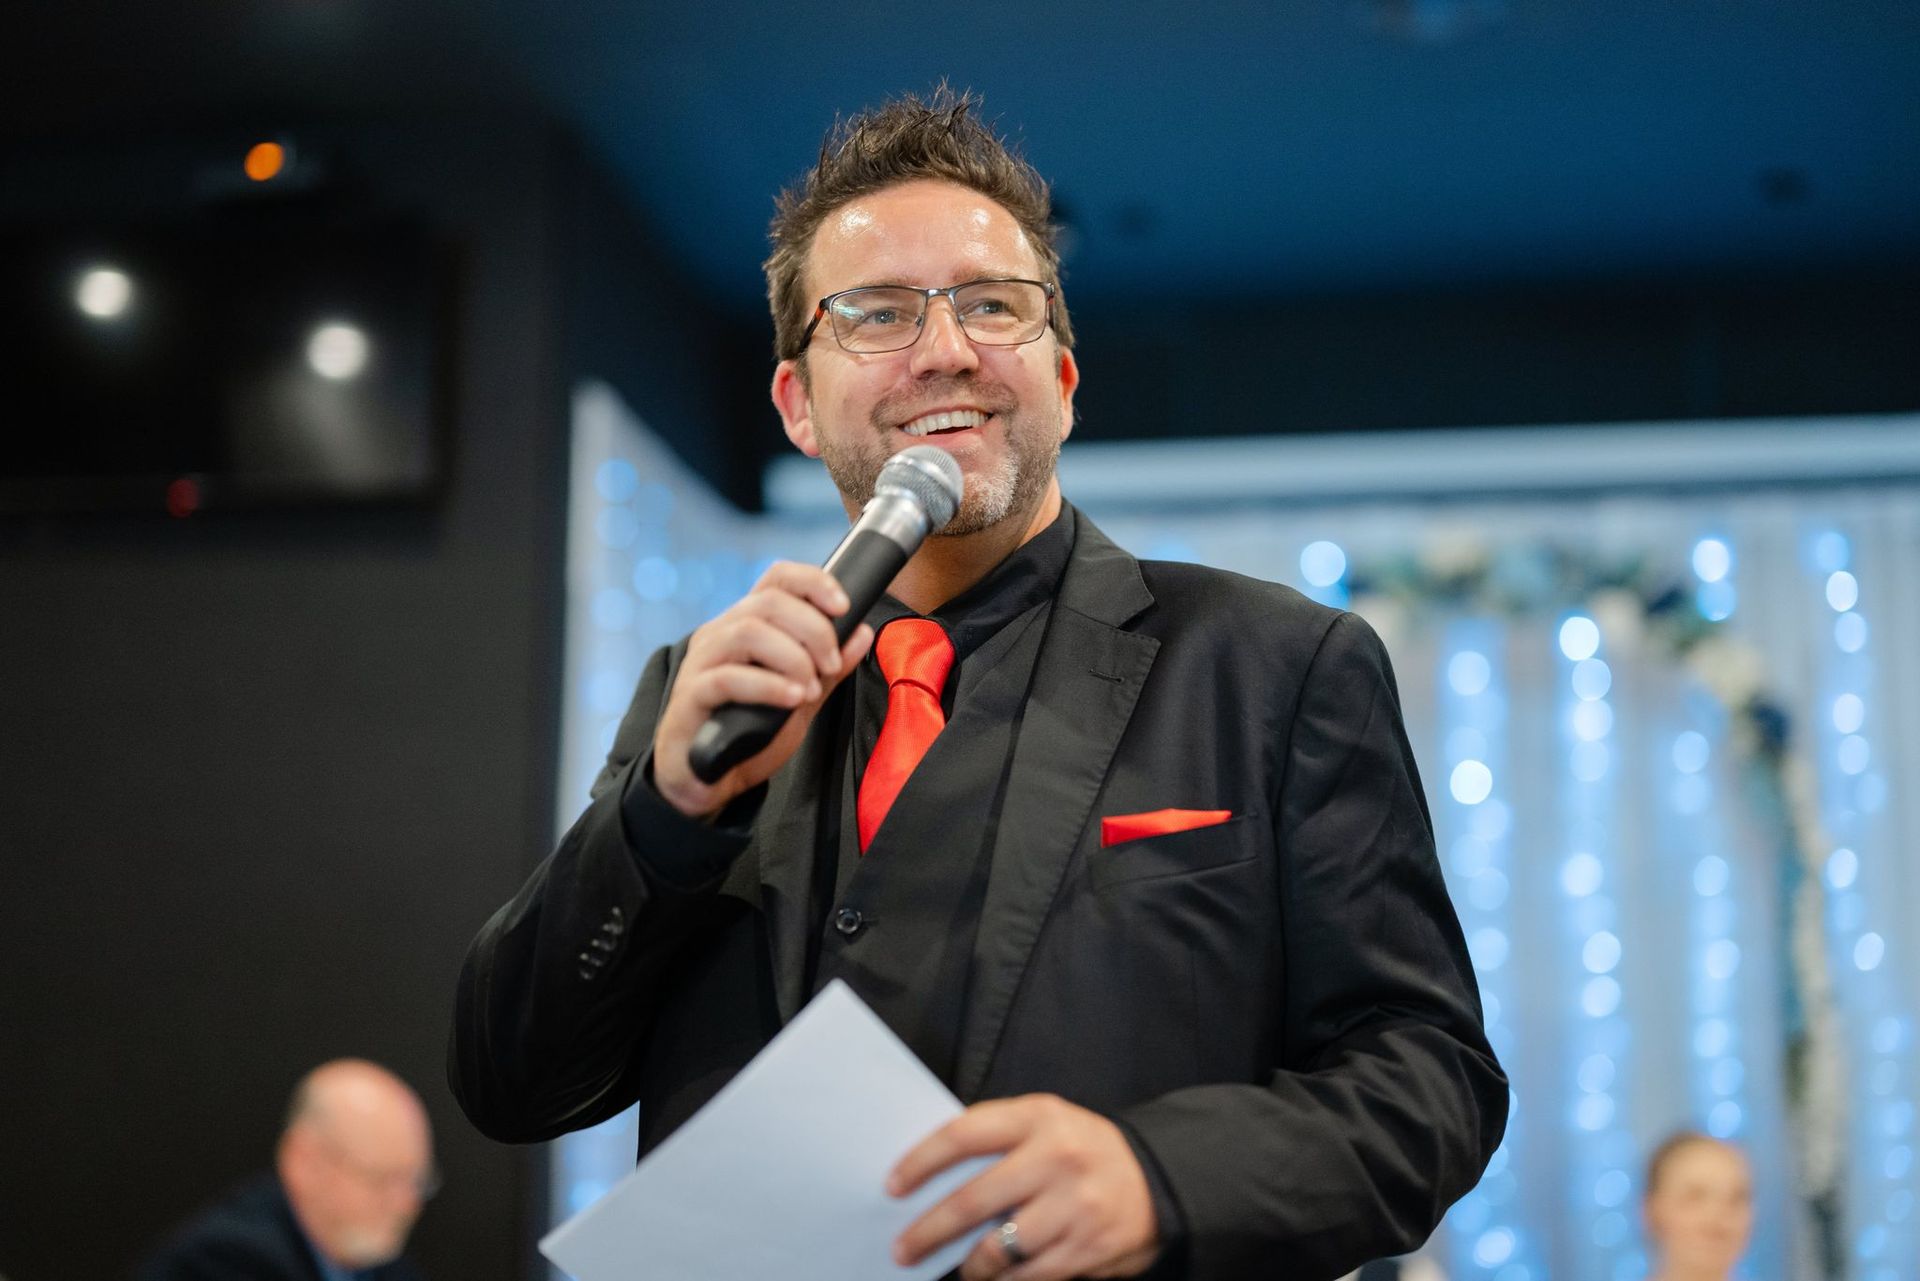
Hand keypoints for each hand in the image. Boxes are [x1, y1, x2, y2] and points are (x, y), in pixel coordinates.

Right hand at [651, 561, 871, 818]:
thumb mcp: (801, 699)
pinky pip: (727, 677)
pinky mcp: (690, 696)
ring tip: (811, 689)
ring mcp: (701, 662)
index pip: (777, 578)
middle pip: (769, 602)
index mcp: (746, 625)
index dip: (813, 582)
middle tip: (832, 666)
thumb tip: (862, 632)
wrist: (709, 780)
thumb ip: (830, 669)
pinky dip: (768, 686)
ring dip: (793, 658)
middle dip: (814, 630)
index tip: (844, 607)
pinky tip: (792, 700)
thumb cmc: (750, 733)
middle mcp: (720, 634)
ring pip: (748, 632)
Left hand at [889, 1094, 1160, 1280]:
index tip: (893, 1186)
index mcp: (1040, 1117)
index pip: (964, 1135)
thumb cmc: (1084, 1150)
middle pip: (971, 1201)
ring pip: (996, 1249)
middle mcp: (1056, 1159)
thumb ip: (998, 1138)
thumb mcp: (1047, 1122)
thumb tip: (930, 1171)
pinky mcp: (1086, 1249)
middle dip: (928, 1231)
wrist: (1160, 1180)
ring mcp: (1073, 1207)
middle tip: (903, 1248)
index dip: (921, 1162)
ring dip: (967, 1267)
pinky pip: (1027, 1277)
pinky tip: (991, 1279)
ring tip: (956, 1269)